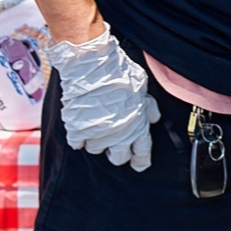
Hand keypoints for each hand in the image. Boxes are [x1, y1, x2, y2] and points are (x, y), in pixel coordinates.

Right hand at [47, 27, 159, 172]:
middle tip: (114, 144)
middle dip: (118, 153)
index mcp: (137, 125)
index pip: (142, 152)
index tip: (139, 164)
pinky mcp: (77, 130)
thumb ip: (148, 106)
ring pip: (97, 150)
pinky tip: (80, 126)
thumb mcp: (142, 86)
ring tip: (97, 127)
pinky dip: (78, 137)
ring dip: (97, 141)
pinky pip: (77, 144)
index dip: (141, 160)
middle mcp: (118, 134)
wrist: (92, 65)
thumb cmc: (119, 72)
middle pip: (118, 158)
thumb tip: (153, 118)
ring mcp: (96, 134)